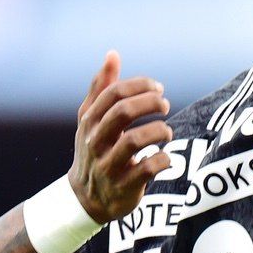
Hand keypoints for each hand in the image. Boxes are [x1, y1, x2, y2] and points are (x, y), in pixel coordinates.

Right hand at [69, 51, 172, 222]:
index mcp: (90, 121)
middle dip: (150, 103)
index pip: (114, 93)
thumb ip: (102, 87)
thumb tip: (112, 54)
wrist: (85, 198)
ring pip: (133, 141)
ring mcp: (108, 166)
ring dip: (158, 131)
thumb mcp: (91, 119)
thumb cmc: (94, 149)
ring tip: (166, 132)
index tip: (158, 88)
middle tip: (165, 105)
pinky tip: (165, 157)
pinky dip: (161, 160)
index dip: (140, 86)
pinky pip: (146, 170)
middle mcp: (96, 142)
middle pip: (123, 112)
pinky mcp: (123, 188)